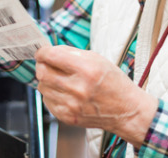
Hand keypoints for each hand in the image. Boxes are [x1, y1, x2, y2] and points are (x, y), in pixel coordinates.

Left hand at [35, 45, 157, 147]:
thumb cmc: (113, 82)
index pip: (51, 56)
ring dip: (47, 80)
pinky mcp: (68, 117)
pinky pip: (47, 101)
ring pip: (42, 86)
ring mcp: (71, 105)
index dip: (43, 52)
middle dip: (42, 65)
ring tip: (61, 79)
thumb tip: (49, 50)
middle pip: (42, 72)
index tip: (43, 52)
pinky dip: (52, 94)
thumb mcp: (97, 59)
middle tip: (49, 64)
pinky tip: (64, 92)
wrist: (125, 110)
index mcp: (86, 69)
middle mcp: (77, 88)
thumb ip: (71, 53)